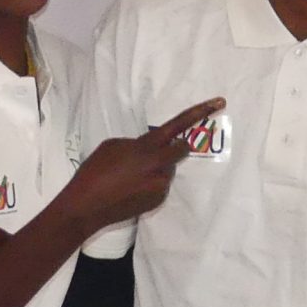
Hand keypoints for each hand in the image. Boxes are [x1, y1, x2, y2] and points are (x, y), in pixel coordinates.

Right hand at [64, 100, 224, 231]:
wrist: (87, 205)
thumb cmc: (94, 171)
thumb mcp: (113, 146)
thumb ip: (137, 143)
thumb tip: (148, 149)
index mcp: (147, 147)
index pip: (178, 125)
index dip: (200, 112)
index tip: (219, 101)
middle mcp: (160, 165)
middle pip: (182, 149)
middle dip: (175, 147)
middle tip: (154, 152)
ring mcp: (161, 184)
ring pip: (168, 169)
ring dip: (157, 168)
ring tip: (130, 176)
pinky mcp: (158, 200)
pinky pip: (161, 185)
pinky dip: (151, 183)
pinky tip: (131, 188)